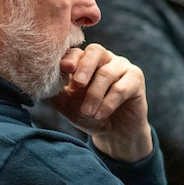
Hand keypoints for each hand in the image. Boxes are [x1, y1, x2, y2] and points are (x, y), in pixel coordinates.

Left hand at [50, 43, 152, 161]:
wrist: (114, 133)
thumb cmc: (89, 115)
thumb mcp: (68, 105)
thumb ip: (58, 92)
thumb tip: (47, 81)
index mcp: (85, 61)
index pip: (77, 52)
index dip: (70, 58)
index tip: (64, 69)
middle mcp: (104, 59)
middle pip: (95, 51)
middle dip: (84, 67)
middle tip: (78, 84)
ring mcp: (121, 66)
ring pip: (107, 73)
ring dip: (94, 95)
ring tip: (87, 112)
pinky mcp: (136, 78)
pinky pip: (121, 87)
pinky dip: (108, 103)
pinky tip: (99, 115)